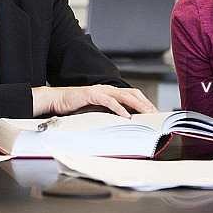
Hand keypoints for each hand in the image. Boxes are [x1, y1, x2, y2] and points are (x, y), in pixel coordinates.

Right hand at [32, 84, 156, 117]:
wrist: (57, 100)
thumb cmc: (75, 107)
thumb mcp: (96, 111)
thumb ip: (109, 114)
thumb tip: (125, 123)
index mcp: (109, 93)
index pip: (131, 95)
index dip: (144, 102)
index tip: (154, 112)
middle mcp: (107, 89)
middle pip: (132, 93)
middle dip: (145, 103)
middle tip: (154, 113)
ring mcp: (100, 91)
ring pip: (123, 95)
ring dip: (137, 104)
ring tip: (146, 113)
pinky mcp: (91, 94)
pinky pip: (108, 101)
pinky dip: (119, 108)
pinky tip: (126, 116)